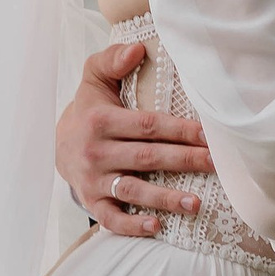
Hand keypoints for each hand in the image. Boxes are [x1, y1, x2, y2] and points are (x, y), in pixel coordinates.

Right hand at [55, 41, 215, 237]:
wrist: (58, 144)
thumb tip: (137, 49)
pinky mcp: (92, 202)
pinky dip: (132, 226)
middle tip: (216, 164)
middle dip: (184, 161)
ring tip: (196, 203)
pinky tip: (157, 227)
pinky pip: (111, 219)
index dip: (180, 130)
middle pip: (147, 158)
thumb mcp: (94, 78)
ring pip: (132, 191)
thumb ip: (112, 60)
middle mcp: (95, 152)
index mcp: (100, 120)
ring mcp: (93, 180)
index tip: (210, 135)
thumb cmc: (90, 108)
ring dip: (165, 199)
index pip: (147, 126)